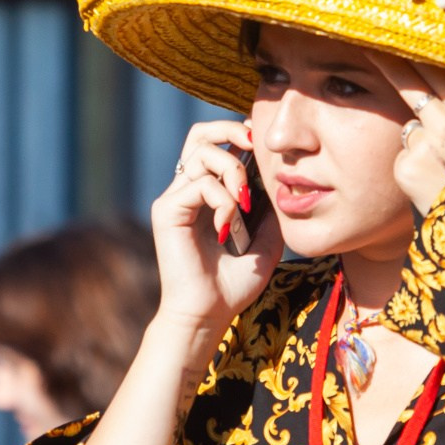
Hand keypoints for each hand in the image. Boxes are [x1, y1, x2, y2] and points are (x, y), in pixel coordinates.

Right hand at [148, 120, 283, 337]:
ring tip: (245, 200)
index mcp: (206, 194)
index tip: (264, 145)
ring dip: (232, 170)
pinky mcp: (166, 211)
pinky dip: (223, 200)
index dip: (239, 134)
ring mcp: (174, 199)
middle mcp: (186, 191)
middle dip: (231, 130)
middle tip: (254, 145)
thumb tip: (278, 175)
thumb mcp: (266, 240)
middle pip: (200, 134)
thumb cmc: (234, 284)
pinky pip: (199, 184)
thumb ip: (268, 207)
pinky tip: (229, 226)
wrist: (208, 314)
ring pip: (202, 153)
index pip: (215, 144)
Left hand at [367, 53, 444, 213]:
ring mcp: (426, 141)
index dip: (417, 49)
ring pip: (411, 128)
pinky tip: (434, 186)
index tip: (400, 30)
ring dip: (419, 140)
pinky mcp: (407, 166)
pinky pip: (404, 160)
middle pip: (410, 81)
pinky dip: (414, 170)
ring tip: (444, 166)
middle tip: (368, 42)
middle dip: (388, 60)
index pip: (439, 66)